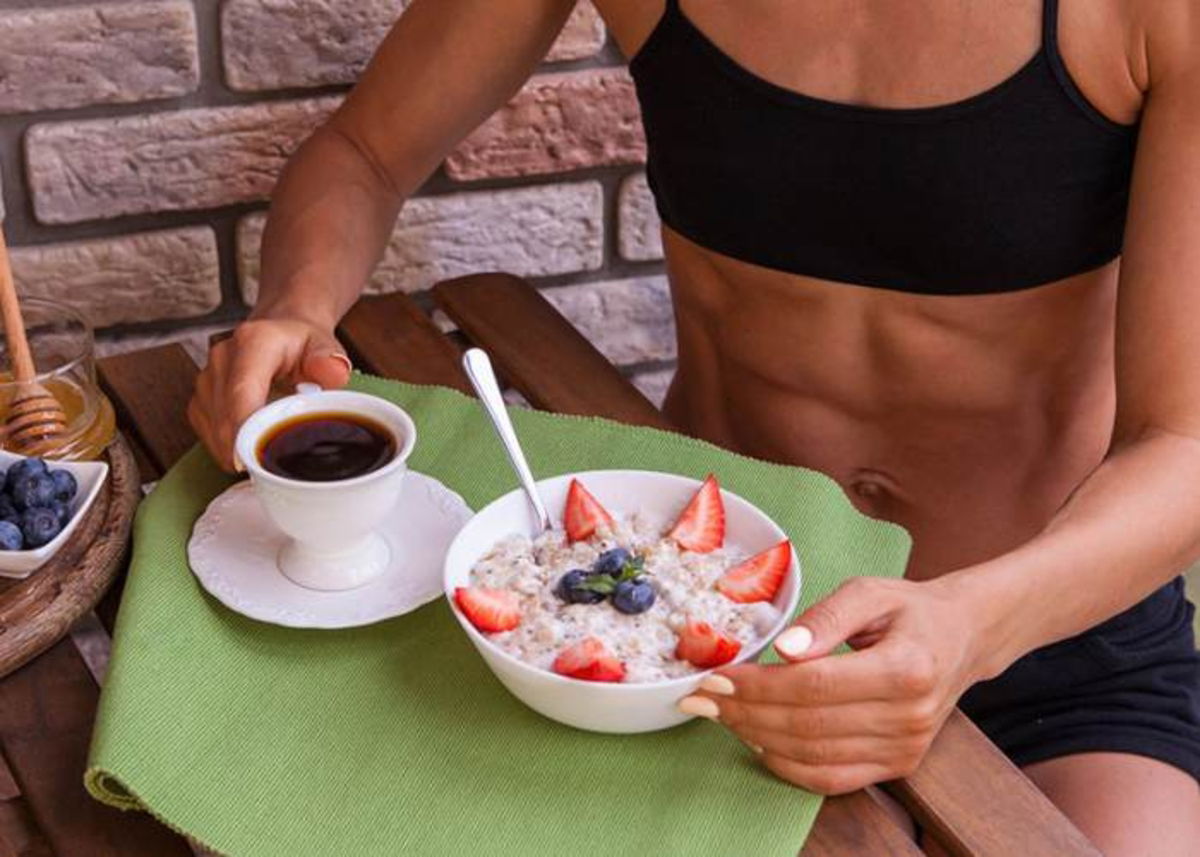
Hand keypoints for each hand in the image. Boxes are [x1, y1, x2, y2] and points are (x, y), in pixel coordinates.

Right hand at [188, 316, 351, 470]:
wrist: (280, 334)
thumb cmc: (302, 345)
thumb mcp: (325, 347)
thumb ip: (331, 361)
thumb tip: (333, 372)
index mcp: (254, 343)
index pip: (242, 391)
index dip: (245, 428)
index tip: (255, 457)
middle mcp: (223, 358)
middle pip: (225, 418)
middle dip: (248, 448)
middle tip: (278, 464)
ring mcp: (207, 380)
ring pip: (215, 431)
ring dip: (241, 448)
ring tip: (272, 444)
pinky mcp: (200, 400)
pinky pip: (208, 435)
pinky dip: (230, 448)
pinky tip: (253, 443)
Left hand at [679, 576, 992, 794]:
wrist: (963, 639)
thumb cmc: (910, 610)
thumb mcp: (869, 591)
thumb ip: (826, 616)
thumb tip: (784, 648)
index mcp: (907, 667)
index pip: (816, 685)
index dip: (759, 685)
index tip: (716, 676)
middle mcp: (909, 715)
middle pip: (808, 723)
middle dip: (745, 712)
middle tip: (701, 698)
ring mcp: (905, 747)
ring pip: (813, 754)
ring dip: (757, 737)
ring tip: (719, 715)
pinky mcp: (898, 765)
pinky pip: (832, 778)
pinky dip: (787, 764)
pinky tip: (756, 740)